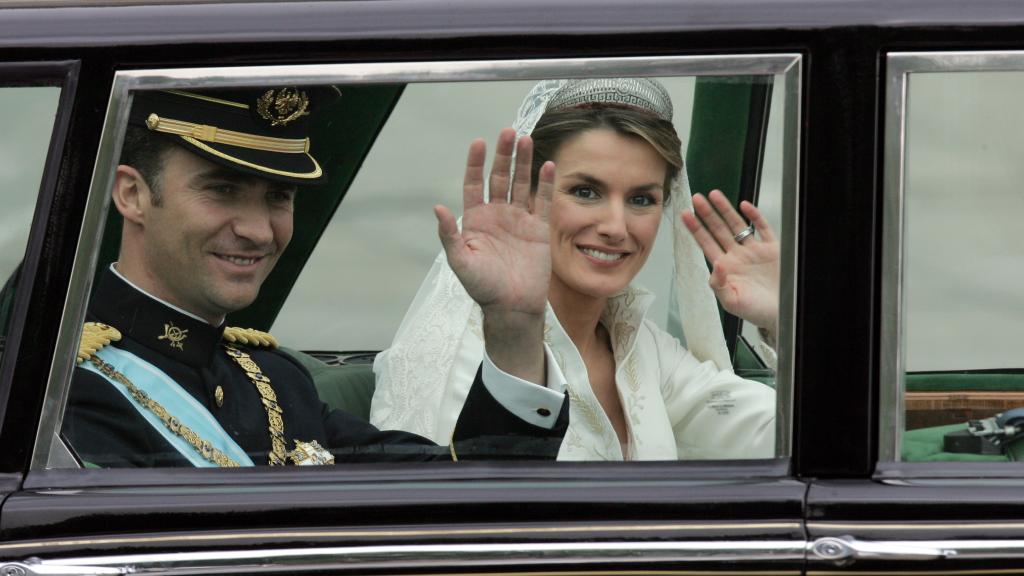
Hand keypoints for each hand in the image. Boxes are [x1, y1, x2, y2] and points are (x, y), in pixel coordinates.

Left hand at [435, 128, 555, 382]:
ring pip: (521, 184)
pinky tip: (547, 165)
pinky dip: (545, 184)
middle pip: (499, 177)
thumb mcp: (460, 261)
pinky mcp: (538, 229)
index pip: (474, 183)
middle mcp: (497, 215)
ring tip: (526, 139)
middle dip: (503, 155)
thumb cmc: (483, 287)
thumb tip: (438, 208)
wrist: (512, 307)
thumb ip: (449, 235)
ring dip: (523, 163)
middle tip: (508, 132)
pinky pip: (543, 201)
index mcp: (476, 219)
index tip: (478, 143)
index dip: (475, 163)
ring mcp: (519, 220)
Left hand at [681, 189, 779, 340]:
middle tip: (697, 198)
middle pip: (718, 230)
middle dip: (707, 214)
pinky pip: (763, 228)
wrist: (781, 314)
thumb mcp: (731, 302)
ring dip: (725, 210)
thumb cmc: (756, 311)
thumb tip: (714, 264)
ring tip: (714, 195)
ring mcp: (754, 251)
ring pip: (737, 225)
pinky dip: (754, 216)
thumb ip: (719, 285)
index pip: (706, 244)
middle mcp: (737, 256)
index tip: (685, 215)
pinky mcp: (772, 249)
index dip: (696, 229)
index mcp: (725, 268)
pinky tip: (745, 205)